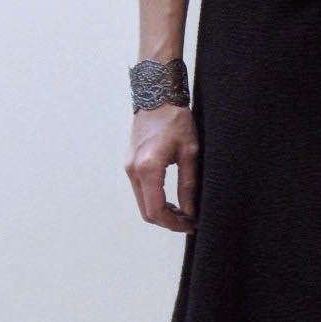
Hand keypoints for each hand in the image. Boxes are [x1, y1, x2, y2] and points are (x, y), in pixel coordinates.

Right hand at [125, 103, 199, 232]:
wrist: (157, 96)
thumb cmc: (176, 120)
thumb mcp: (190, 153)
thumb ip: (188, 185)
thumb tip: (190, 211)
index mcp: (148, 168)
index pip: (156, 210)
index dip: (174, 224)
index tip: (191, 225)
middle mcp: (133, 170)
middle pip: (146, 212)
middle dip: (168, 222)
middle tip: (189, 221)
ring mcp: (129, 167)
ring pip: (142, 203)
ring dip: (161, 212)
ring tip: (184, 212)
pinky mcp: (130, 164)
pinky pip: (140, 191)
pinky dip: (154, 200)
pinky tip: (171, 199)